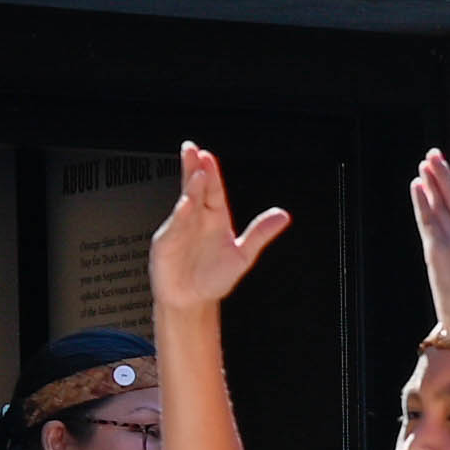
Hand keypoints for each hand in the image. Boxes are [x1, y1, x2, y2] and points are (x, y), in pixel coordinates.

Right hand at [151, 143, 290, 316]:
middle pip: (195, 189)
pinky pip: (175, 227)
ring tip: (197, 174)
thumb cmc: (213, 276)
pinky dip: (180, 216)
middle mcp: (196, 219)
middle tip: (192, 150)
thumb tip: (283, 216)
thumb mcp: (244, 254)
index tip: (209, 157)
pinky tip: (185, 205)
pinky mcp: (167, 243)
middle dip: (194, 169)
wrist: (192, 299)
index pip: (214, 190)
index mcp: (214, 218)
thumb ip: (261, 233)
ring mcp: (180, 229)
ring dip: (191, 189)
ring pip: (185, 204)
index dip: (212, 173)